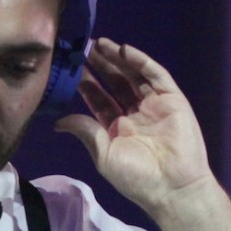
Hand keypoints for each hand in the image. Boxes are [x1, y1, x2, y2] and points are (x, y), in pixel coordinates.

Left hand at [55, 37, 212, 212]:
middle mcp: (134, 114)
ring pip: (133, 75)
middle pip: (114, 83)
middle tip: (82, 47)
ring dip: (117, 59)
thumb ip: (85, 132)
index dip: (86, 83)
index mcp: (117, 128)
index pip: (99, 99)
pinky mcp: (172, 100)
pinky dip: (141, 62)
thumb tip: (58, 122)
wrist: (172, 187)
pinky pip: (155, 76)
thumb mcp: (104, 154)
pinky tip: (124, 51)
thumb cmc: (136, 177)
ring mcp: (154, 105)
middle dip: (99, 66)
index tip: (70, 67)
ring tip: (99, 43)